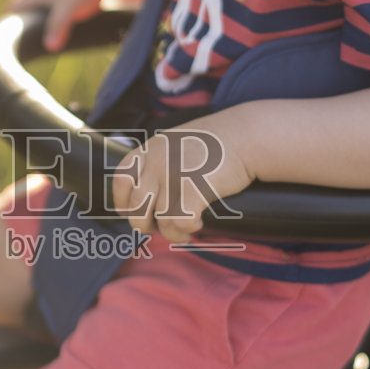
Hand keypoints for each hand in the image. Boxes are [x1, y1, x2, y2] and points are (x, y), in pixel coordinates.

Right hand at [5, 0, 104, 51]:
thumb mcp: (68, 11)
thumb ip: (57, 28)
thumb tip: (49, 47)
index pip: (12, 8)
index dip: (8, 23)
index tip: (8, 40)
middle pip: (21, 5)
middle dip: (20, 21)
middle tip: (22, 43)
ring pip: (35, 4)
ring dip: (34, 17)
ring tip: (38, 36)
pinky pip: (48, 3)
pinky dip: (47, 13)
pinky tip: (55, 24)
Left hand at [111, 125, 253, 244]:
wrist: (248, 135)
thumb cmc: (218, 142)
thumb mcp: (179, 141)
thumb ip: (161, 159)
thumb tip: (149, 191)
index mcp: (152, 149)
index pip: (121, 177)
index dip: (122, 200)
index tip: (128, 212)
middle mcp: (158, 161)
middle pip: (137, 206)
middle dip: (144, 225)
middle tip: (157, 228)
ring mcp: (175, 175)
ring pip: (161, 220)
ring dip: (172, 233)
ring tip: (184, 232)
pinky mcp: (194, 189)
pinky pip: (181, 223)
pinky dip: (188, 229)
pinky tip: (197, 225)